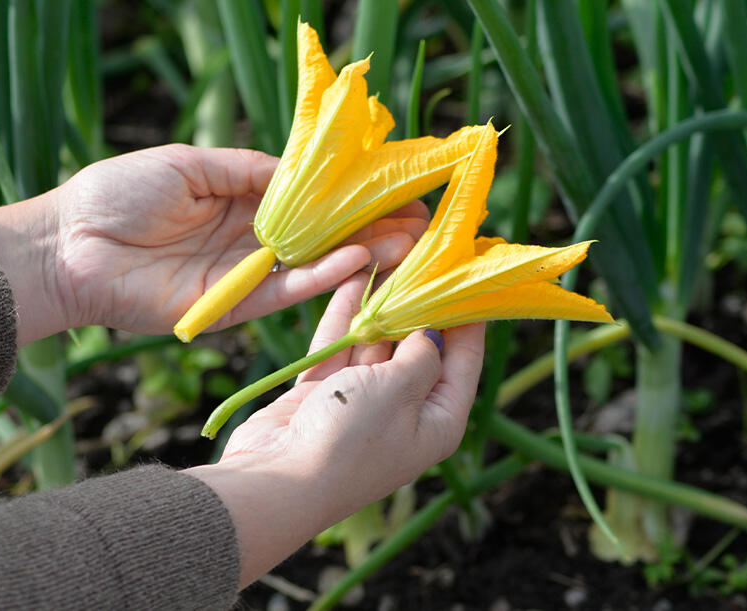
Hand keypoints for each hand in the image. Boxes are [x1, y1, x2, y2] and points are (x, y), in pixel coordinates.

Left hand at [0, 144, 428, 344]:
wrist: (67, 246)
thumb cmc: (118, 193)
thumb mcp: (191, 164)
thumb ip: (248, 171)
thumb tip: (302, 171)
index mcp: (238, 199)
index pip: (307, 199)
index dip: (348, 193)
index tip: (393, 185)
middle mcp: (247, 239)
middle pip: (319, 234)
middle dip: (368, 227)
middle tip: (419, 221)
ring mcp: (241, 275)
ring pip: (311, 266)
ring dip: (359, 254)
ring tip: (406, 241)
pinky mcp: (230, 307)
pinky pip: (283, 291)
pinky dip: (321, 277)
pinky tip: (358, 259)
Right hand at [186, 272, 484, 585]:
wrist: (279, 478)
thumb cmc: (350, 439)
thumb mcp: (399, 390)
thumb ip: (421, 354)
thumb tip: (434, 331)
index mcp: (438, 421)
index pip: (464, 360)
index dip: (467, 316)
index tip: (467, 273)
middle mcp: (404, 411)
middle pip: (419, 348)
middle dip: (418, 304)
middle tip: (423, 255)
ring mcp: (362, 402)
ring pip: (377, 343)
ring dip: (380, 305)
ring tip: (388, 256)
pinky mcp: (323, 393)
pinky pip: (340, 347)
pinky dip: (345, 317)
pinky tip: (352, 279)